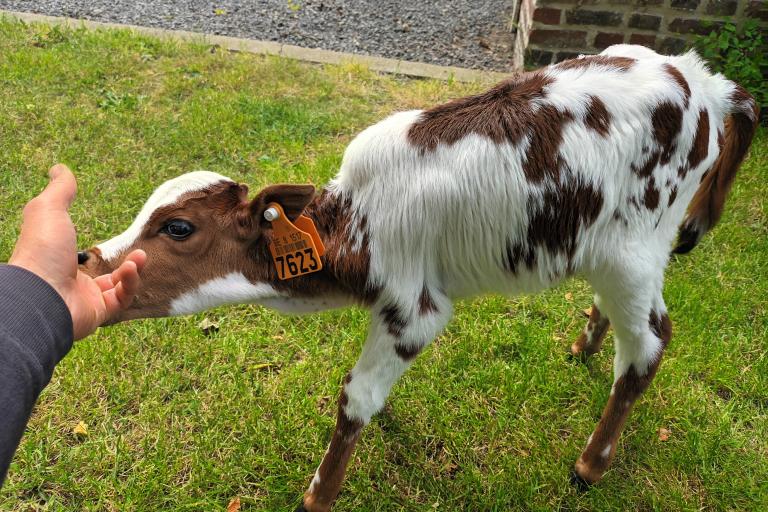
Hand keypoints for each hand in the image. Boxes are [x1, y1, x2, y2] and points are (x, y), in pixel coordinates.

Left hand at [9, 164, 145, 339]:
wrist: (41, 294)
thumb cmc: (41, 251)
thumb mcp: (49, 210)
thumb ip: (59, 190)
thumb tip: (60, 168)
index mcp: (57, 263)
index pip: (79, 260)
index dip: (96, 251)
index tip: (111, 239)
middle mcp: (71, 285)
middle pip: (104, 278)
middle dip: (125, 265)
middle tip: (139, 253)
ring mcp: (85, 301)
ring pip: (118, 289)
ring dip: (133, 272)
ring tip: (140, 257)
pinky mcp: (99, 314)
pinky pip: (122, 300)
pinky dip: (131, 283)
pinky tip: (133, 268)